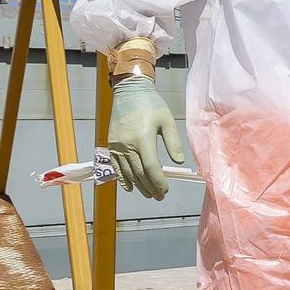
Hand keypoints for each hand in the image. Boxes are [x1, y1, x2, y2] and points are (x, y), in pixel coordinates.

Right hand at [107, 74, 184, 200]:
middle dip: (150, 188)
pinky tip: (130, 187)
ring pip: (127, 173)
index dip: (158, 182)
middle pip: (139, 174)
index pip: (151, 168)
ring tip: (149, 194)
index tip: (166, 190)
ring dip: (138, 186)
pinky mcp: (111, 145)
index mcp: (143, 139)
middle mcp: (127, 145)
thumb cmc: (152, 105)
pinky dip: (123, 179)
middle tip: (159, 197)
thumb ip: (173, 143)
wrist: (129, 92)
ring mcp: (117, 146)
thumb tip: (179, 162)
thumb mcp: (167, 121)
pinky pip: (116, 167)